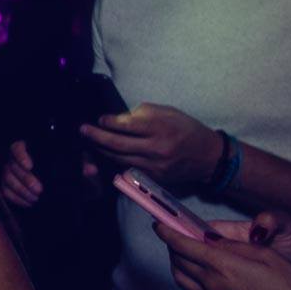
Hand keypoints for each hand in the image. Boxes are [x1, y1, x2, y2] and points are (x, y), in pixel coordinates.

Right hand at [1, 139, 95, 208]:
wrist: (54, 179)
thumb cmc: (60, 166)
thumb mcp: (70, 163)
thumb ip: (79, 164)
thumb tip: (92, 170)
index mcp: (27, 148)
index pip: (17, 148)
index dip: (21, 156)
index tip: (30, 165)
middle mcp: (14, 160)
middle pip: (13, 167)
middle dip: (26, 179)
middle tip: (39, 189)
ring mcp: (9, 173)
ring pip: (8, 180)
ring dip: (21, 191)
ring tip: (35, 198)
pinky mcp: (7, 186)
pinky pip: (6, 192)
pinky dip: (17, 199)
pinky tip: (29, 203)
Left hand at [81, 103, 222, 187]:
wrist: (207, 157)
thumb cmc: (186, 129)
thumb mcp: (169, 112)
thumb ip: (144, 113)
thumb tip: (119, 117)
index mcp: (161, 128)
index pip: (127, 125)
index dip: (109, 122)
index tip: (99, 119)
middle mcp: (156, 148)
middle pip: (118, 143)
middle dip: (96, 137)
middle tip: (83, 130)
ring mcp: (154, 165)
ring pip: (119, 157)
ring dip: (101, 150)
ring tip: (89, 142)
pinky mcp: (153, 176)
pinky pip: (128, 167)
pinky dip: (114, 159)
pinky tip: (105, 154)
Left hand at [154, 219, 290, 289]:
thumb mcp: (266, 256)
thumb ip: (234, 246)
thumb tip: (210, 240)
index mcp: (222, 267)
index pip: (183, 245)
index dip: (168, 231)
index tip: (159, 222)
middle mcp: (211, 284)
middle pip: (178, 260)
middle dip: (172, 243)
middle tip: (172, 232)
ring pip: (181, 277)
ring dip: (176, 261)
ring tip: (182, 250)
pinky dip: (187, 276)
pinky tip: (198, 270)